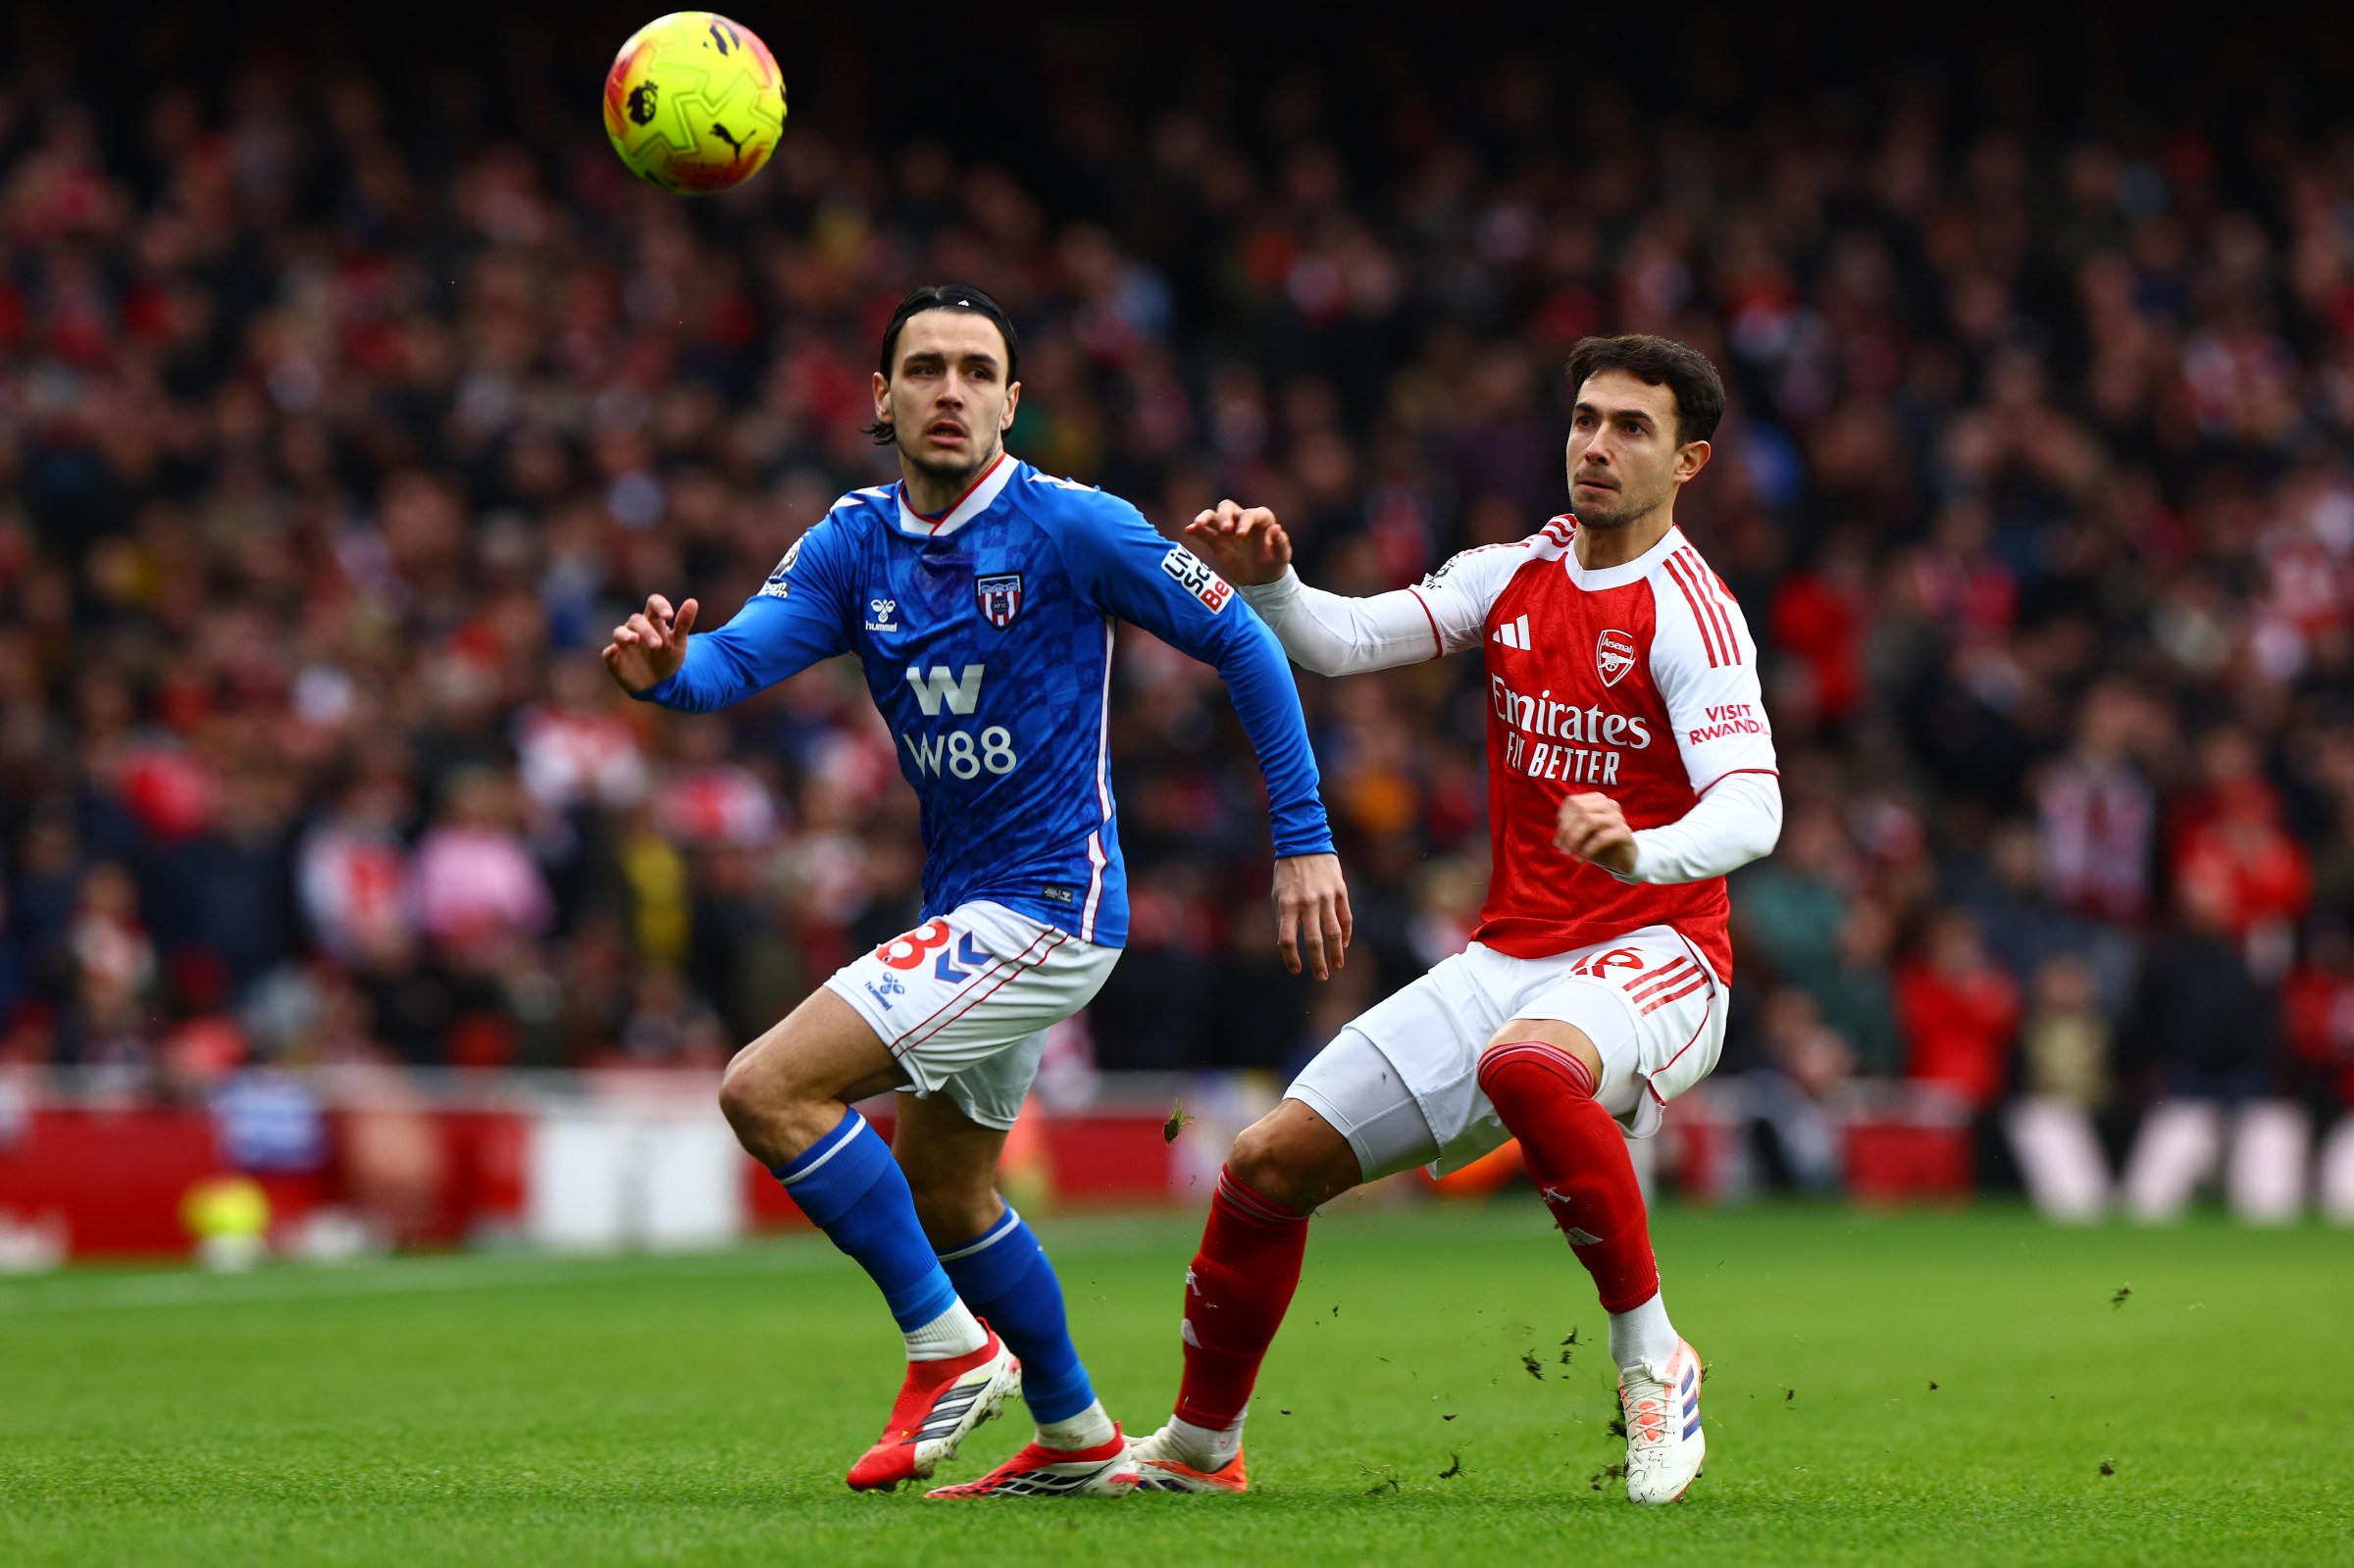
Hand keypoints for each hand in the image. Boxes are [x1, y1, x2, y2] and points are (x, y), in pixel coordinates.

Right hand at [603, 593, 699, 693]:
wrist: (660, 684)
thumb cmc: (669, 658)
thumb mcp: (679, 642)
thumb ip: (684, 623)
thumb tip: (693, 601)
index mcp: (653, 621)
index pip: (653, 603)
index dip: (659, 605)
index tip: (669, 615)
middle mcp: (636, 629)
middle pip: (636, 620)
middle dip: (646, 631)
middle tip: (658, 645)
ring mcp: (623, 644)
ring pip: (619, 632)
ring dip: (625, 635)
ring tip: (634, 640)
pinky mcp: (614, 660)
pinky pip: (608, 654)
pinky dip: (610, 652)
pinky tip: (614, 651)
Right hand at [1182, 499, 1293, 586]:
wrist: (1260, 580)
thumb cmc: (1274, 565)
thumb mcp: (1282, 558)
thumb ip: (1281, 544)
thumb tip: (1277, 529)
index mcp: (1261, 520)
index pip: (1251, 514)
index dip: (1245, 521)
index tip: (1240, 535)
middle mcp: (1242, 520)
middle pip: (1227, 507)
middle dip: (1224, 516)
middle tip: (1225, 529)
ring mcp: (1227, 530)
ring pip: (1212, 516)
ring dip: (1204, 518)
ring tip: (1198, 525)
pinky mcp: (1216, 541)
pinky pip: (1204, 532)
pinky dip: (1195, 530)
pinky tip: (1188, 531)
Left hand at [1271, 852, 1352, 979]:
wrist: (1304, 842)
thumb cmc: (1287, 872)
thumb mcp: (1278, 894)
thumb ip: (1285, 918)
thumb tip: (1290, 944)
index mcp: (1287, 905)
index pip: (1287, 939)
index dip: (1290, 958)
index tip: (1295, 970)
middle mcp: (1307, 903)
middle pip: (1313, 940)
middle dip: (1317, 962)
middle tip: (1321, 977)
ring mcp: (1325, 897)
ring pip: (1333, 932)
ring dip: (1336, 952)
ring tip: (1337, 966)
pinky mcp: (1339, 891)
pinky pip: (1345, 917)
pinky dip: (1346, 933)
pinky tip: (1344, 944)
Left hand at [1555, 793, 1638, 876]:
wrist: (1623, 858)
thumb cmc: (1598, 844)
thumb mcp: (1581, 835)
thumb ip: (1569, 830)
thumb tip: (1557, 840)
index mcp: (1597, 800)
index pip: (1573, 802)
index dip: (1562, 820)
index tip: (1558, 839)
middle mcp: (1608, 804)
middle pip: (1580, 810)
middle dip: (1566, 830)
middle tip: (1561, 848)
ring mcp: (1617, 817)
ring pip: (1590, 821)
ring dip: (1575, 839)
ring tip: (1568, 853)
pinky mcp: (1623, 832)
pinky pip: (1601, 838)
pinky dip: (1587, 850)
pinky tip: (1580, 859)